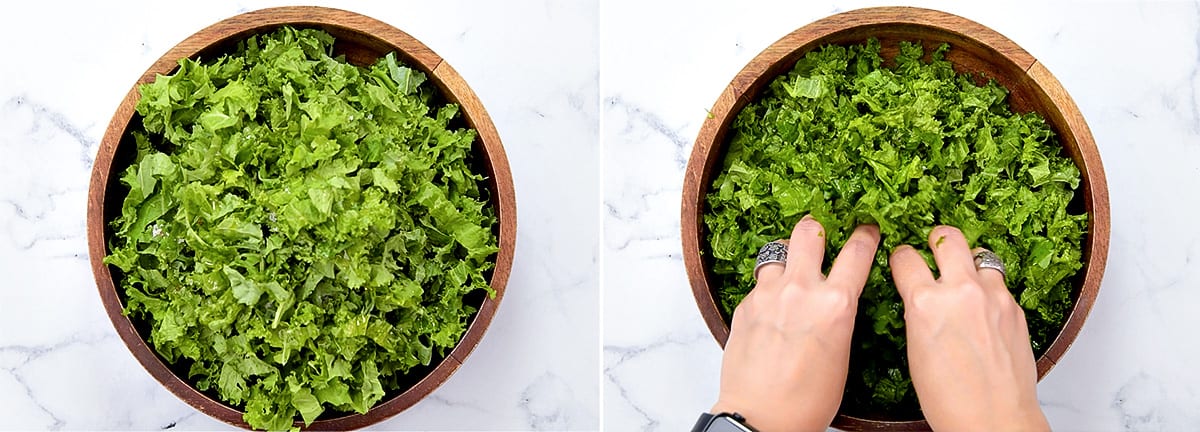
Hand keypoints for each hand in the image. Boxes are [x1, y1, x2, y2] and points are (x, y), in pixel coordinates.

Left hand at [712, 215, 879, 431]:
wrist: (761, 417)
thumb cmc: (807, 399)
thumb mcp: (841, 353)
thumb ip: (838, 315)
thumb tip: (837, 298)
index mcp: (835, 304)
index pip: (857, 251)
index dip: (865, 235)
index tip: (867, 229)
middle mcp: (801, 290)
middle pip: (809, 231)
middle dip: (816, 230)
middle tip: (819, 238)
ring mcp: (768, 294)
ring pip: (777, 253)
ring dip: (787, 260)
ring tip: (790, 278)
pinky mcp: (745, 304)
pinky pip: (760, 283)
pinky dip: (768, 290)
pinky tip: (772, 311)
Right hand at [889, 226, 1049, 430]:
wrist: (994, 420)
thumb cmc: (950, 400)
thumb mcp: (915, 351)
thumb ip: (918, 313)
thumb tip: (919, 296)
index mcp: (926, 303)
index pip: (906, 257)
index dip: (901, 258)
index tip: (902, 261)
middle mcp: (961, 292)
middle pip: (948, 237)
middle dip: (937, 238)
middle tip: (934, 246)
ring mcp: (993, 298)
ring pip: (981, 257)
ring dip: (969, 265)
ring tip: (964, 282)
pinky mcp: (1016, 308)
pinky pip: (999, 285)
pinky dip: (989, 291)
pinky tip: (983, 311)